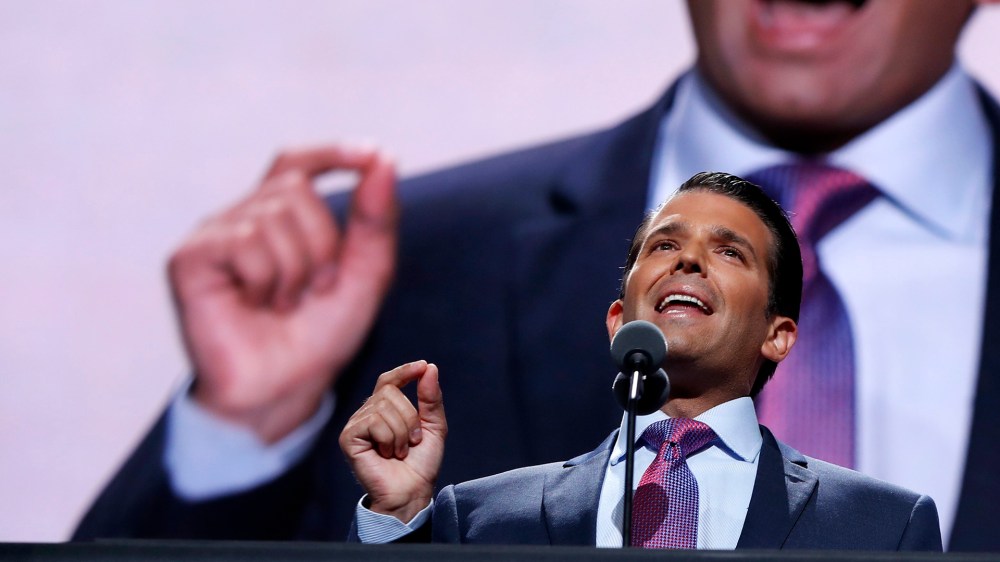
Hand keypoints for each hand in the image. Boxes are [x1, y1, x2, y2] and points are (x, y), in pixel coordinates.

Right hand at [168, 144, 396, 442]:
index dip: (331, 153)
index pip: (297, 165)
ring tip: (282, 304)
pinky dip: (266, 279)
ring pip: (273, 217)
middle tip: (314, 291)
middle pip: (297, 189)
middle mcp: (242, 218)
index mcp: (279, 219)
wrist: (283, 390)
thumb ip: (375, 221)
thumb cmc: (319, 337)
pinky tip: (255, 305)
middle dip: (323, 244)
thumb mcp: (364, 277)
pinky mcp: (189, 258)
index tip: (369, 156)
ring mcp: (213, 235)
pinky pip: (244, 242)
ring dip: (297, 270)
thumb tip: (383, 159)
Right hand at [340, 361, 446, 522]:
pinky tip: (386, 454)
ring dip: (401, 432)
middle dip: (410, 417)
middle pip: (390, 392)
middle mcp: (367, 413)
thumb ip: (431, 398)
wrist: (411, 492)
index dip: (404, 371)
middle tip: (413, 442)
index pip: (389, 380)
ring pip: (383, 407)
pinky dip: (388, 438)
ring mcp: (356, 424)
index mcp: (385, 409)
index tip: (422, 366)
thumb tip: (429, 368)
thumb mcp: (434, 427)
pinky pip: (373, 422)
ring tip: (400, 451)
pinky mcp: (349, 438)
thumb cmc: (421, 464)